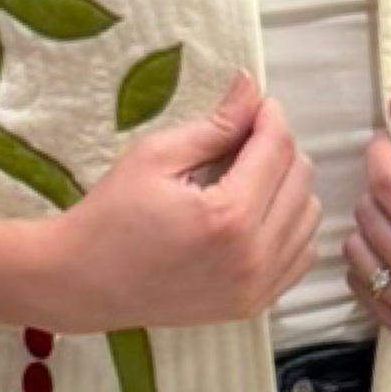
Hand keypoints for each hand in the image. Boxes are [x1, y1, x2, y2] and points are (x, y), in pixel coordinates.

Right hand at [45, 70, 322, 333]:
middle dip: (278, 148)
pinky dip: (289, 227)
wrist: (82, 283)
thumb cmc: (111, 214)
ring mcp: (257, 287)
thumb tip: (251, 86)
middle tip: (244, 138)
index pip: (277, 149)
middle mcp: (254, 257)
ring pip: (309, 217)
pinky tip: (257, 213)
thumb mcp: (157, 156)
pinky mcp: (253, 305)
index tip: (255, 103)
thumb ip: (215, 124)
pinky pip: (300, 255)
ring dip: (288, 187)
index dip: (270, 116)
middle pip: (300, 180)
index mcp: (229, 216)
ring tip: (249, 176)